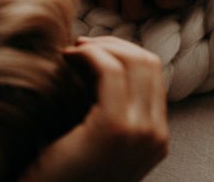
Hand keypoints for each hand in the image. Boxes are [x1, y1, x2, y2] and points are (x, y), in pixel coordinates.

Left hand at [23, 36, 168, 181]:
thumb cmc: (57, 171)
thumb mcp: (92, 134)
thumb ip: (105, 104)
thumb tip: (96, 55)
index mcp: (155, 138)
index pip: (153, 74)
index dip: (121, 52)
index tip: (88, 50)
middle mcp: (156, 137)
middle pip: (148, 62)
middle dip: (112, 45)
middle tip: (78, 46)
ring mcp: (141, 133)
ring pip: (134, 61)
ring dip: (98, 47)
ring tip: (69, 54)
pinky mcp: (115, 129)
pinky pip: (110, 70)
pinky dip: (88, 55)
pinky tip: (66, 59)